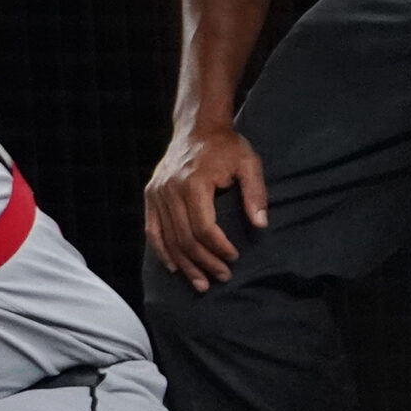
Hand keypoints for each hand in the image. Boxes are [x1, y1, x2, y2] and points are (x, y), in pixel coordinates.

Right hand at [144, 121, 266, 290]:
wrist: (196, 127)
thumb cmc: (226, 146)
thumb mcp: (249, 163)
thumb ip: (255, 193)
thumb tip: (260, 224)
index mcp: (192, 183)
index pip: (203, 227)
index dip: (218, 247)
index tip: (234, 257)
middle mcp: (169, 190)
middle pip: (184, 237)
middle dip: (203, 262)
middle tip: (222, 277)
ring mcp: (156, 193)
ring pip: (167, 238)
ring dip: (185, 264)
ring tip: (201, 284)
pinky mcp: (150, 195)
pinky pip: (152, 229)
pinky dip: (162, 251)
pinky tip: (174, 267)